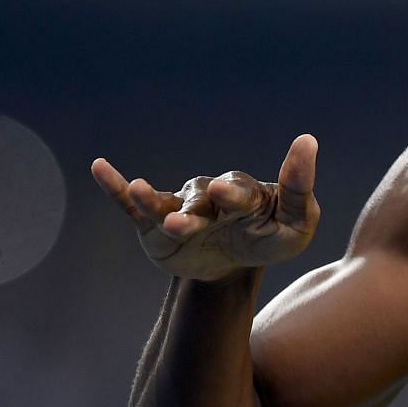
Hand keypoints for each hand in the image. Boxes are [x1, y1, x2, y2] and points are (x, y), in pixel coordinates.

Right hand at [91, 135, 319, 280]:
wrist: (234, 267)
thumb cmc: (270, 239)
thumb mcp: (296, 228)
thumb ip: (300, 191)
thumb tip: (308, 140)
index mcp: (244, 195)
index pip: (239, 193)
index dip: (232, 195)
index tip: (227, 194)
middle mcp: (209, 196)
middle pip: (201, 201)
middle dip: (197, 208)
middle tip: (192, 214)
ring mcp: (180, 209)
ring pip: (165, 207)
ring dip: (154, 204)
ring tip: (141, 193)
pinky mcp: (154, 227)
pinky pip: (130, 207)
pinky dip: (115, 188)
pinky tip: (99, 168)